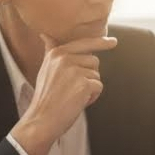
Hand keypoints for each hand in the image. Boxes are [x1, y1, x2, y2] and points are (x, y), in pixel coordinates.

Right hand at [10, 35, 118, 154]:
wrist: (41, 120)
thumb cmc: (46, 97)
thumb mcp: (45, 69)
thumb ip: (50, 51)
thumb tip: (45, 34)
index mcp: (56, 53)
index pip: (83, 43)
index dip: (100, 42)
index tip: (113, 42)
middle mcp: (64, 58)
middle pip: (94, 60)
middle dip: (89, 75)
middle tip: (72, 89)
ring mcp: (74, 70)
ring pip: (96, 75)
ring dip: (90, 87)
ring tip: (73, 96)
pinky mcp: (83, 84)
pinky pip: (99, 86)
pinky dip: (92, 97)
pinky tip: (78, 102)